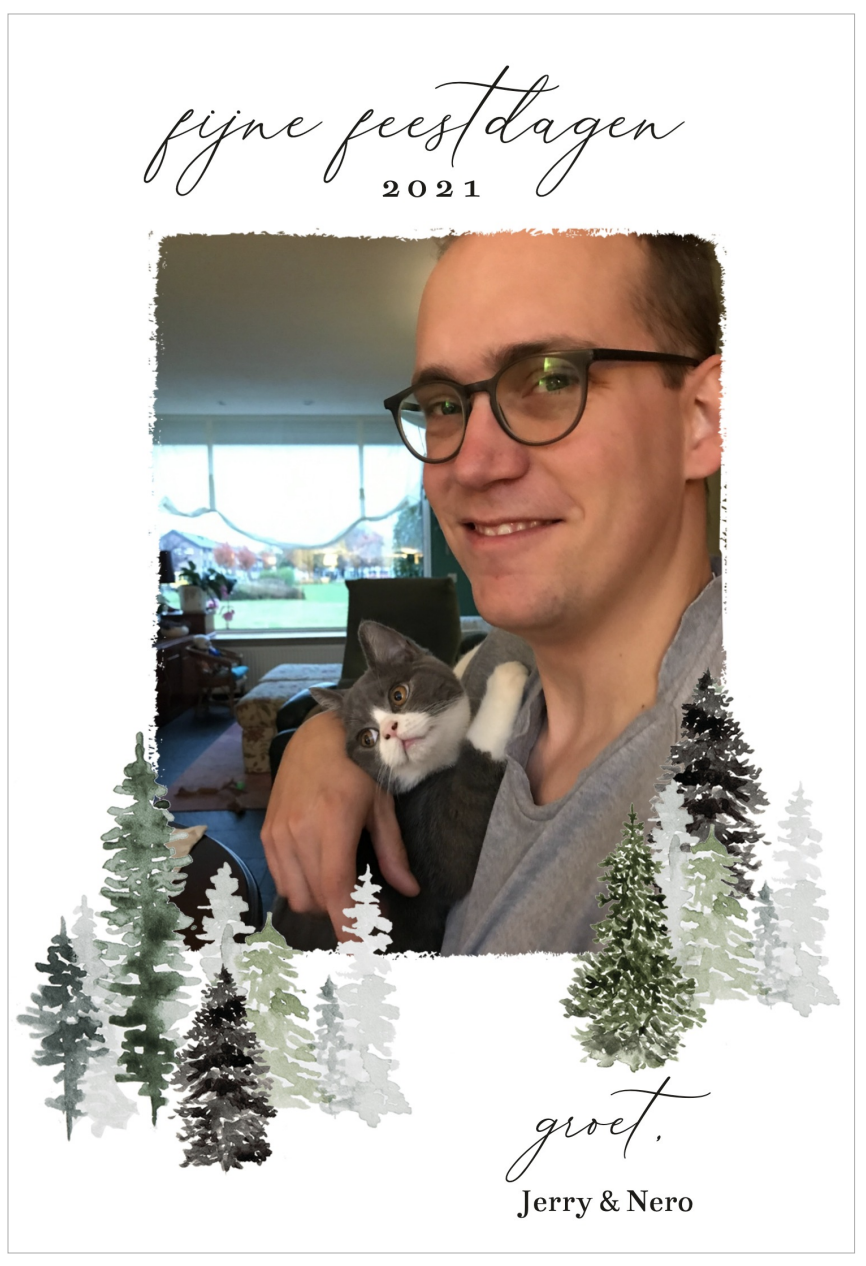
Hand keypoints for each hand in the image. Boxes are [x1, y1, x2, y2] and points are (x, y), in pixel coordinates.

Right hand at [261, 709, 419, 940]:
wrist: (321, 733)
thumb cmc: (359, 766)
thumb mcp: (382, 806)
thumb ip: (393, 852)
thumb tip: (410, 890)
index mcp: (332, 823)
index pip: (335, 890)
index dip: (347, 925)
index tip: (360, 950)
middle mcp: (299, 831)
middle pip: (317, 898)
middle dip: (342, 910)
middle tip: (368, 901)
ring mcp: (278, 832)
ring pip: (296, 894)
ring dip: (321, 900)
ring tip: (343, 883)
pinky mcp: (267, 831)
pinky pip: (280, 877)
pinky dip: (300, 885)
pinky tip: (319, 871)